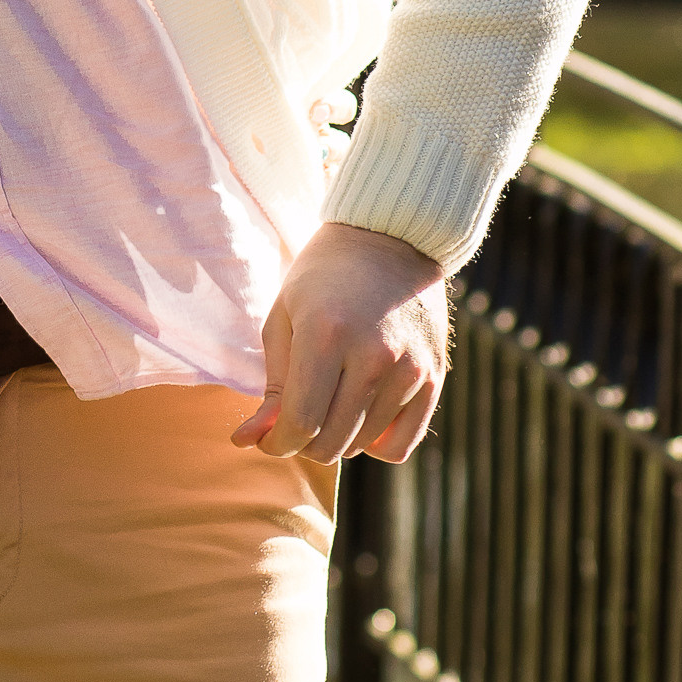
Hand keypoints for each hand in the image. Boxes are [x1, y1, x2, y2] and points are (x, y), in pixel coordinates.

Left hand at [233, 221, 449, 465]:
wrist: (389, 237)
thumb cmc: (322, 276)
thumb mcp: (283, 316)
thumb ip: (272, 385)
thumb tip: (247, 440)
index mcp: (326, 334)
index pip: (301, 422)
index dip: (277, 443)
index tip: (267, 438)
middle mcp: (373, 356)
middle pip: (332, 442)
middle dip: (302, 443)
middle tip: (293, 420)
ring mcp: (409, 369)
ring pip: (362, 444)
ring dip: (336, 439)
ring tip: (326, 404)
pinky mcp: (434, 377)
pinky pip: (400, 445)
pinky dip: (374, 443)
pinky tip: (359, 416)